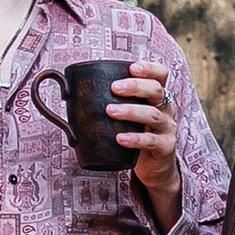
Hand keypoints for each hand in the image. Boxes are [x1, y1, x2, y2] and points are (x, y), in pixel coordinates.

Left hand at [103, 61, 182, 232]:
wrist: (154, 167)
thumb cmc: (135, 135)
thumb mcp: (126, 117)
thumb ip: (108, 102)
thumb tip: (66, 90)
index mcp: (157, 96)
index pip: (161, 74)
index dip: (149, 68)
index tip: (132, 67)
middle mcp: (167, 109)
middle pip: (156, 90)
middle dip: (135, 86)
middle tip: (114, 88)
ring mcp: (168, 128)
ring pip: (153, 114)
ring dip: (130, 111)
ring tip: (110, 111)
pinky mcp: (166, 148)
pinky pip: (151, 141)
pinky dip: (134, 139)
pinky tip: (120, 138)